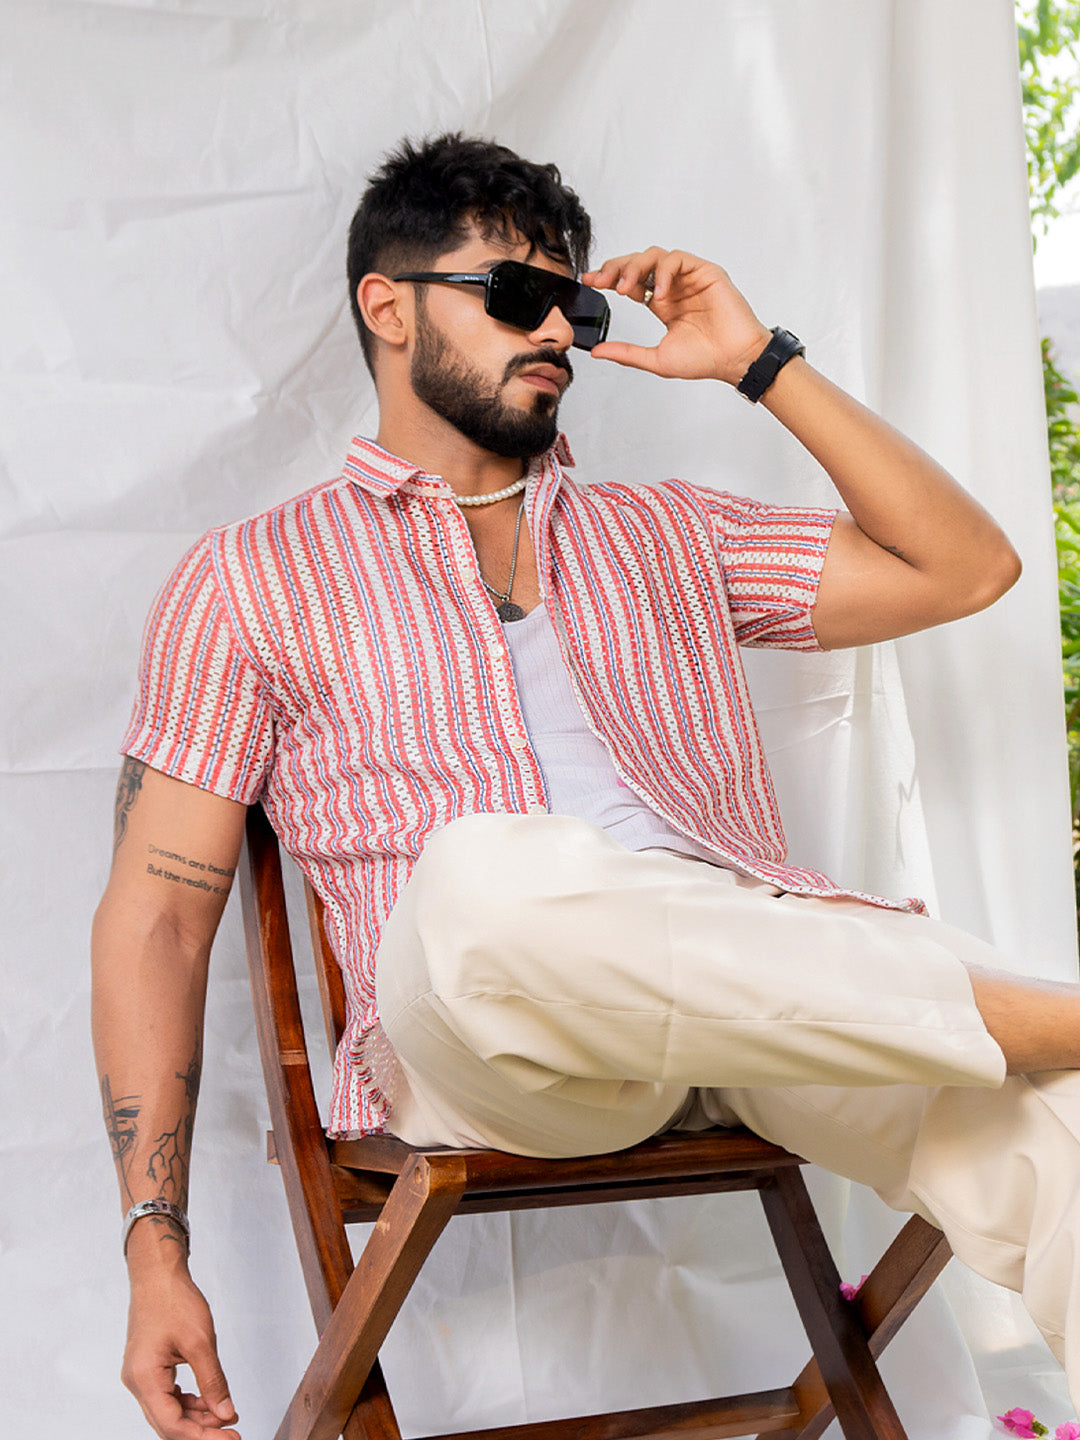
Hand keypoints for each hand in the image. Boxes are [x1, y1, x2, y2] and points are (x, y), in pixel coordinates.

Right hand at [123, 1264, 238, 1438]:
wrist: (158, 1274)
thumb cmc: (173, 1299)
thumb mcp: (200, 1341)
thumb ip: (213, 1381)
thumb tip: (226, 1413)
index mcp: (144, 1378)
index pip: (172, 1424)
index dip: (202, 1437)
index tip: (230, 1438)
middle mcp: (137, 1382)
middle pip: (168, 1424)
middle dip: (201, 1431)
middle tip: (231, 1432)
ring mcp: (140, 1376)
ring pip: (168, 1412)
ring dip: (196, 1418)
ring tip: (226, 1416)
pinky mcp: (148, 1369)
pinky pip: (167, 1398)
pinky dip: (188, 1403)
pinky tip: (208, 1402)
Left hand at [582, 247, 771, 385]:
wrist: (734, 359)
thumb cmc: (704, 360)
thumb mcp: (656, 359)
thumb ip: (626, 352)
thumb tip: (596, 351)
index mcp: (662, 303)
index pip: (630, 281)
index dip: (609, 278)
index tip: (590, 281)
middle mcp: (673, 287)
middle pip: (638, 263)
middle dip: (615, 268)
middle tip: (601, 281)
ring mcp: (689, 278)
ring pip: (654, 256)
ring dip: (634, 268)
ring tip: (625, 289)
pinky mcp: (705, 272)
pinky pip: (677, 259)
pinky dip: (663, 272)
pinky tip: (658, 293)